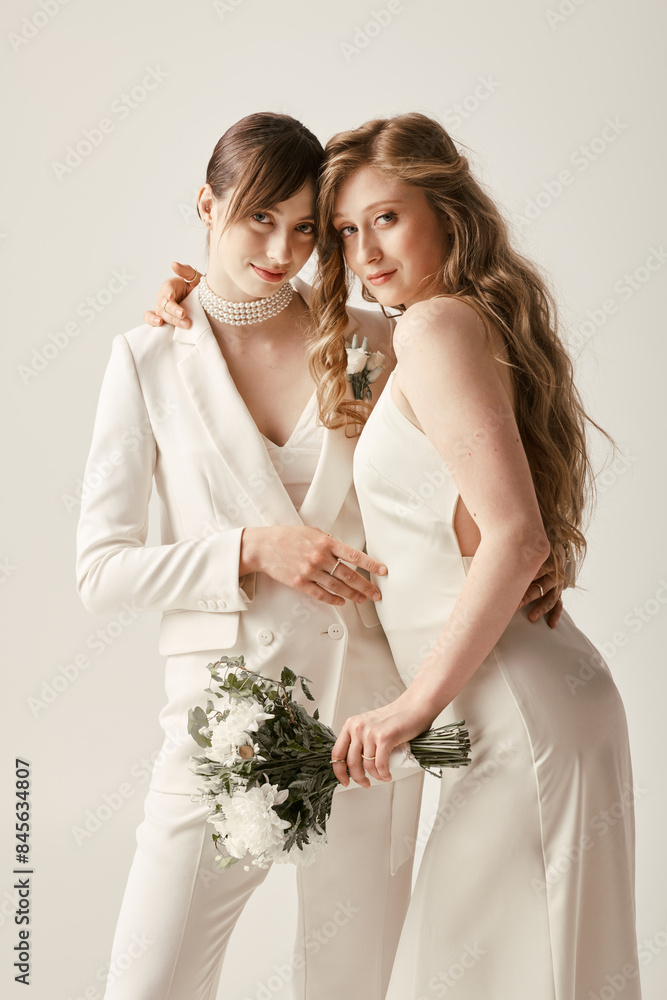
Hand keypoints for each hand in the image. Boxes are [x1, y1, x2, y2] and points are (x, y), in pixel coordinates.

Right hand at [142, 262, 200, 328]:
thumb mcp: (196, 278)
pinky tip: (159, 324)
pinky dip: (152, 321)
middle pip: (164, 303)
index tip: (171, 296)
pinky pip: (151, 319)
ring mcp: (162, 307)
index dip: (168, 291)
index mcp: (171, 285)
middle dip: (174, 309)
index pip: (167, 287)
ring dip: (171, 319)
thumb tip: (174, 264)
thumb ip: (186, 271)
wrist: (205, 305)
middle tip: (184, 314)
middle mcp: (164, 296)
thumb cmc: (199, 290)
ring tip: (183, 324)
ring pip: (160, 312)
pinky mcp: (162, 318)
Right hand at [240, 526, 386, 606]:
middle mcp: (320, 557)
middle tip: (376, 593)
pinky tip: (342, 601)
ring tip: (363, 599)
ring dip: (353, 595)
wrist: (263, 547)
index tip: (382, 571)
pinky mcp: (300, 583)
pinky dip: (334, 599)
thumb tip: (345, 551)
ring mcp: (310, 571)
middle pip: (349, 575)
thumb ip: (329, 541)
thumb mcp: (311, 532)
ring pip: (337, 587)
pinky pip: (321, 594)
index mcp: (325, 542)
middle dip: (366, 586)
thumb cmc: (287, 537)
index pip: (354, 555)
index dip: (370, 564)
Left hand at [331, 693, 430, 787]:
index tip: (343, 780)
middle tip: (364, 783)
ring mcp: (370, 733)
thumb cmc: (395, 718)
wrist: (413, 707)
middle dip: (358, 778)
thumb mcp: (369, 726)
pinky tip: (387, 775)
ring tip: (381, 777)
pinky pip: (380, 764)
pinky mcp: (384, 738)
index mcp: (351, 724)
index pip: (337, 752)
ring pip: (367, 765)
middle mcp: (358, 727)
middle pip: (351, 762)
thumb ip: (360, 740)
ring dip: (375, 776)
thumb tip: (355, 764)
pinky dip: (383, 774)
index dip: (339, 770)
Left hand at [517, 542, 567, 627]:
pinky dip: (555, 615)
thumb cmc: (533, 549)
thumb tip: (489, 552)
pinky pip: (559, 604)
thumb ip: (513, 551)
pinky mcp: (558, 592)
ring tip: (531, 617)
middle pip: (542, 585)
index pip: (537, 569)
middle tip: (517, 604)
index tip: (513, 585)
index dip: (526, 578)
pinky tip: (551, 624)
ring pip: (550, 597)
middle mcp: (554, 573)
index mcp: (547, 560)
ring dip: (541, 608)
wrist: (553, 548)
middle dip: (529, 596)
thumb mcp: (526, 547)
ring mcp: (557, 584)